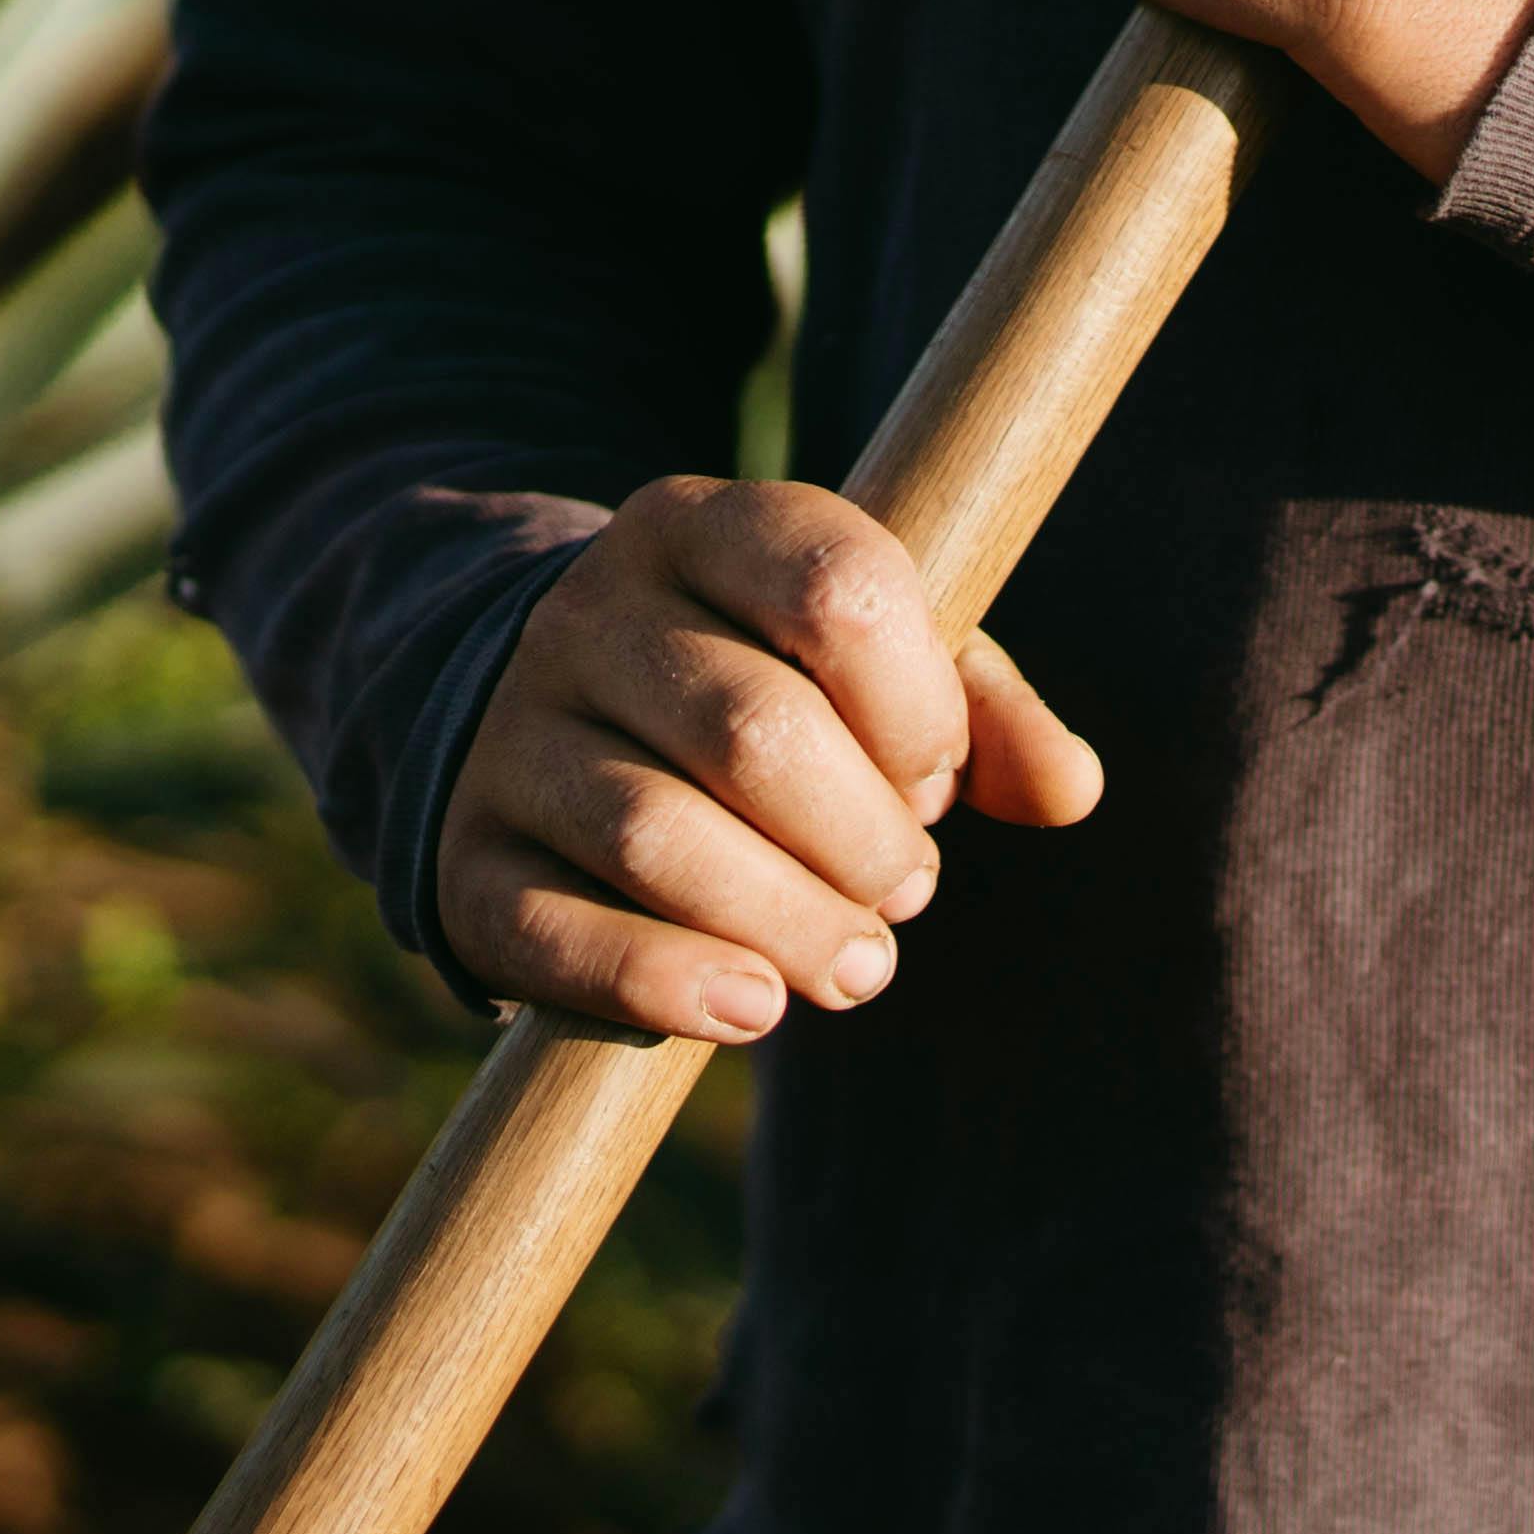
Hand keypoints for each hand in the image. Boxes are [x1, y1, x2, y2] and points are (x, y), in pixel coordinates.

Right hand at [439, 477, 1104, 1040]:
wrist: (551, 724)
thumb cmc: (770, 689)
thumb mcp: (879, 667)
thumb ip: (987, 715)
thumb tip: (1068, 790)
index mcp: (707, 527)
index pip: (838, 585)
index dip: (917, 708)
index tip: (933, 776)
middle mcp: (590, 612)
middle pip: (754, 731)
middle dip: (864, 840)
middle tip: (908, 889)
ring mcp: (512, 734)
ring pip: (659, 837)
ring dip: (789, 924)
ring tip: (857, 963)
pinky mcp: (466, 858)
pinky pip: (558, 935)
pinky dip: (673, 987)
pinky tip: (754, 1007)